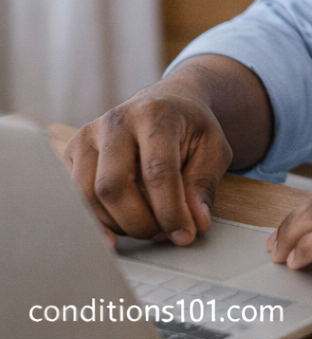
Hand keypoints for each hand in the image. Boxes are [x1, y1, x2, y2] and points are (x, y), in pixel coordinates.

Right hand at [63, 86, 232, 246]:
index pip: (157, 170)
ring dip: (118, 224)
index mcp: (155, 114)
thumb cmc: (189, 127)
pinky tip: (118, 227)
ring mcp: (88, 136)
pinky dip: (97, 221)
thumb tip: (196, 223)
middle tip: (163, 232)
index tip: (183, 235)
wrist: (165, 104)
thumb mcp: (213, 147)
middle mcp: (116, 121)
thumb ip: (204, 184)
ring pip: (88, 197)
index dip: (170, 210)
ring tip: (147, 225)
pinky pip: (74, 198)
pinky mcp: (71, 152)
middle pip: (113, 186)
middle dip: (139, 222)